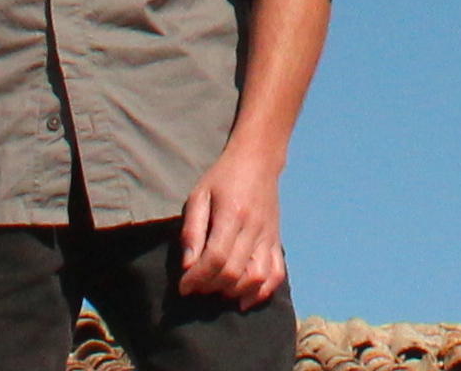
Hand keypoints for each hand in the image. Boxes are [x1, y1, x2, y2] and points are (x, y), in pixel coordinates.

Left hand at [177, 137, 288, 307]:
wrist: (258, 160)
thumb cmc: (223, 177)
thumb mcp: (199, 196)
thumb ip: (192, 231)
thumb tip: (187, 265)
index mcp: (232, 215)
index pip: (216, 258)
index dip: (198, 278)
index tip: (183, 286)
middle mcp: (254, 228)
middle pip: (234, 272)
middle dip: (211, 287)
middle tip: (196, 287)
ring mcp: (268, 236)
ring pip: (257, 277)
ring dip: (234, 292)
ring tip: (217, 290)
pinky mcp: (276, 241)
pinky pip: (276, 274)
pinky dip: (262, 292)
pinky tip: (244, 299)